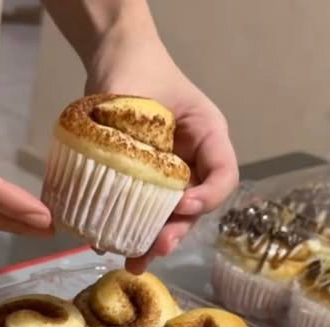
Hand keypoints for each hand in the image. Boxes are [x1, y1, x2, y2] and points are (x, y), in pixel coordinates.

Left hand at [86, 36, 237, 271]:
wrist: (114, 62)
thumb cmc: (137, 70)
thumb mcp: (146, 95)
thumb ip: (142, 136)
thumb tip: (123, 186)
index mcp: (208, 139)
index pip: (223, 178)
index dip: (206, 199)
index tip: (180, 207)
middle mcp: (192, 162)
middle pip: (193, 209)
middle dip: (174, 233)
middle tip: (155, 251)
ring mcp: (166, 176)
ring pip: (166, 217)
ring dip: (150, 242)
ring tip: (133, 263)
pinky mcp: (140, 183)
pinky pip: (139, 211)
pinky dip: (126, 229)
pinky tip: (106, 242)